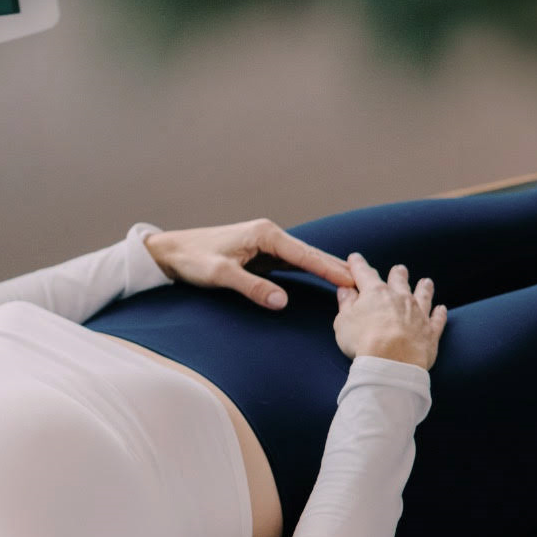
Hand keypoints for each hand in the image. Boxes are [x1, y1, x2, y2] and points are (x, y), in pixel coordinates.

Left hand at [143, 219, 354, 309]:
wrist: (170, 251)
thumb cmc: (192, 259)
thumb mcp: (220, 275)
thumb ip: (252, 287)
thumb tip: (282, 301)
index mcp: (265, 234)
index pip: (305, 254)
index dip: (330, 268)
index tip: (353, 279)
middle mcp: (269, 235)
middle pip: (310, 254)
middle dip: (337, 268)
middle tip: (366, 283)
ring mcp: (265, 244)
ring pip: (303, 259)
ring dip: (326, 270)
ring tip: (354, 284)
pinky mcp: (260, 255)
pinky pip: (291, 264)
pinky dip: (309, 272)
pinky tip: (324, 280)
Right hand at [334, 253, 447, 369]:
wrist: (391, 362)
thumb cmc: (363, 341)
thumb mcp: (344, 321)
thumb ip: (346, 304)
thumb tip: (345, 290)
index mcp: (375, 293)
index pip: (364, 273)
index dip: (358, 265)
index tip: (355, 258)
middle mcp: (400, 298)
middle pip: (399, 281)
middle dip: (397, 274)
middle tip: (399, 269)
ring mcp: (418, 313)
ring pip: (423, 296)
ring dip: (424, 288)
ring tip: (426, 282)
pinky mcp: (430, 331)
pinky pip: (437, 319)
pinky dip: (439, 313)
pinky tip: (442, 309)